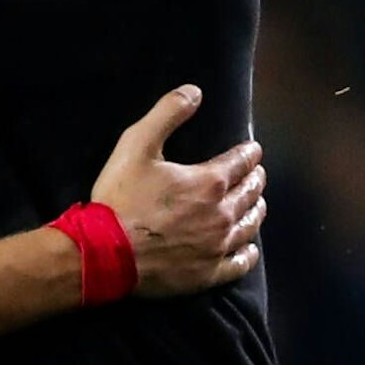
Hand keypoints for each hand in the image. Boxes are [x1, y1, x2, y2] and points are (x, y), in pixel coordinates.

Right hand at [89, 86, 266, 296]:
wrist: (107, 252)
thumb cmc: (121, 197)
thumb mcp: (136, 145)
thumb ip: (166, 114)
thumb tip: (194, 92)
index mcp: (209, 183)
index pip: (240, 163)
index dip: (249, 154)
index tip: (254, 150)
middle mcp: (222, 214)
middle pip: (250, 194)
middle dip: (255, 180)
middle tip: (257, 174)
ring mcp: (218, 246)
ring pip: (250, 226)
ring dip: (256, 211)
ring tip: (257, 204)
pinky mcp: (209, 272)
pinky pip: (240, 263)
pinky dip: (248, 252)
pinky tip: (249, 247)